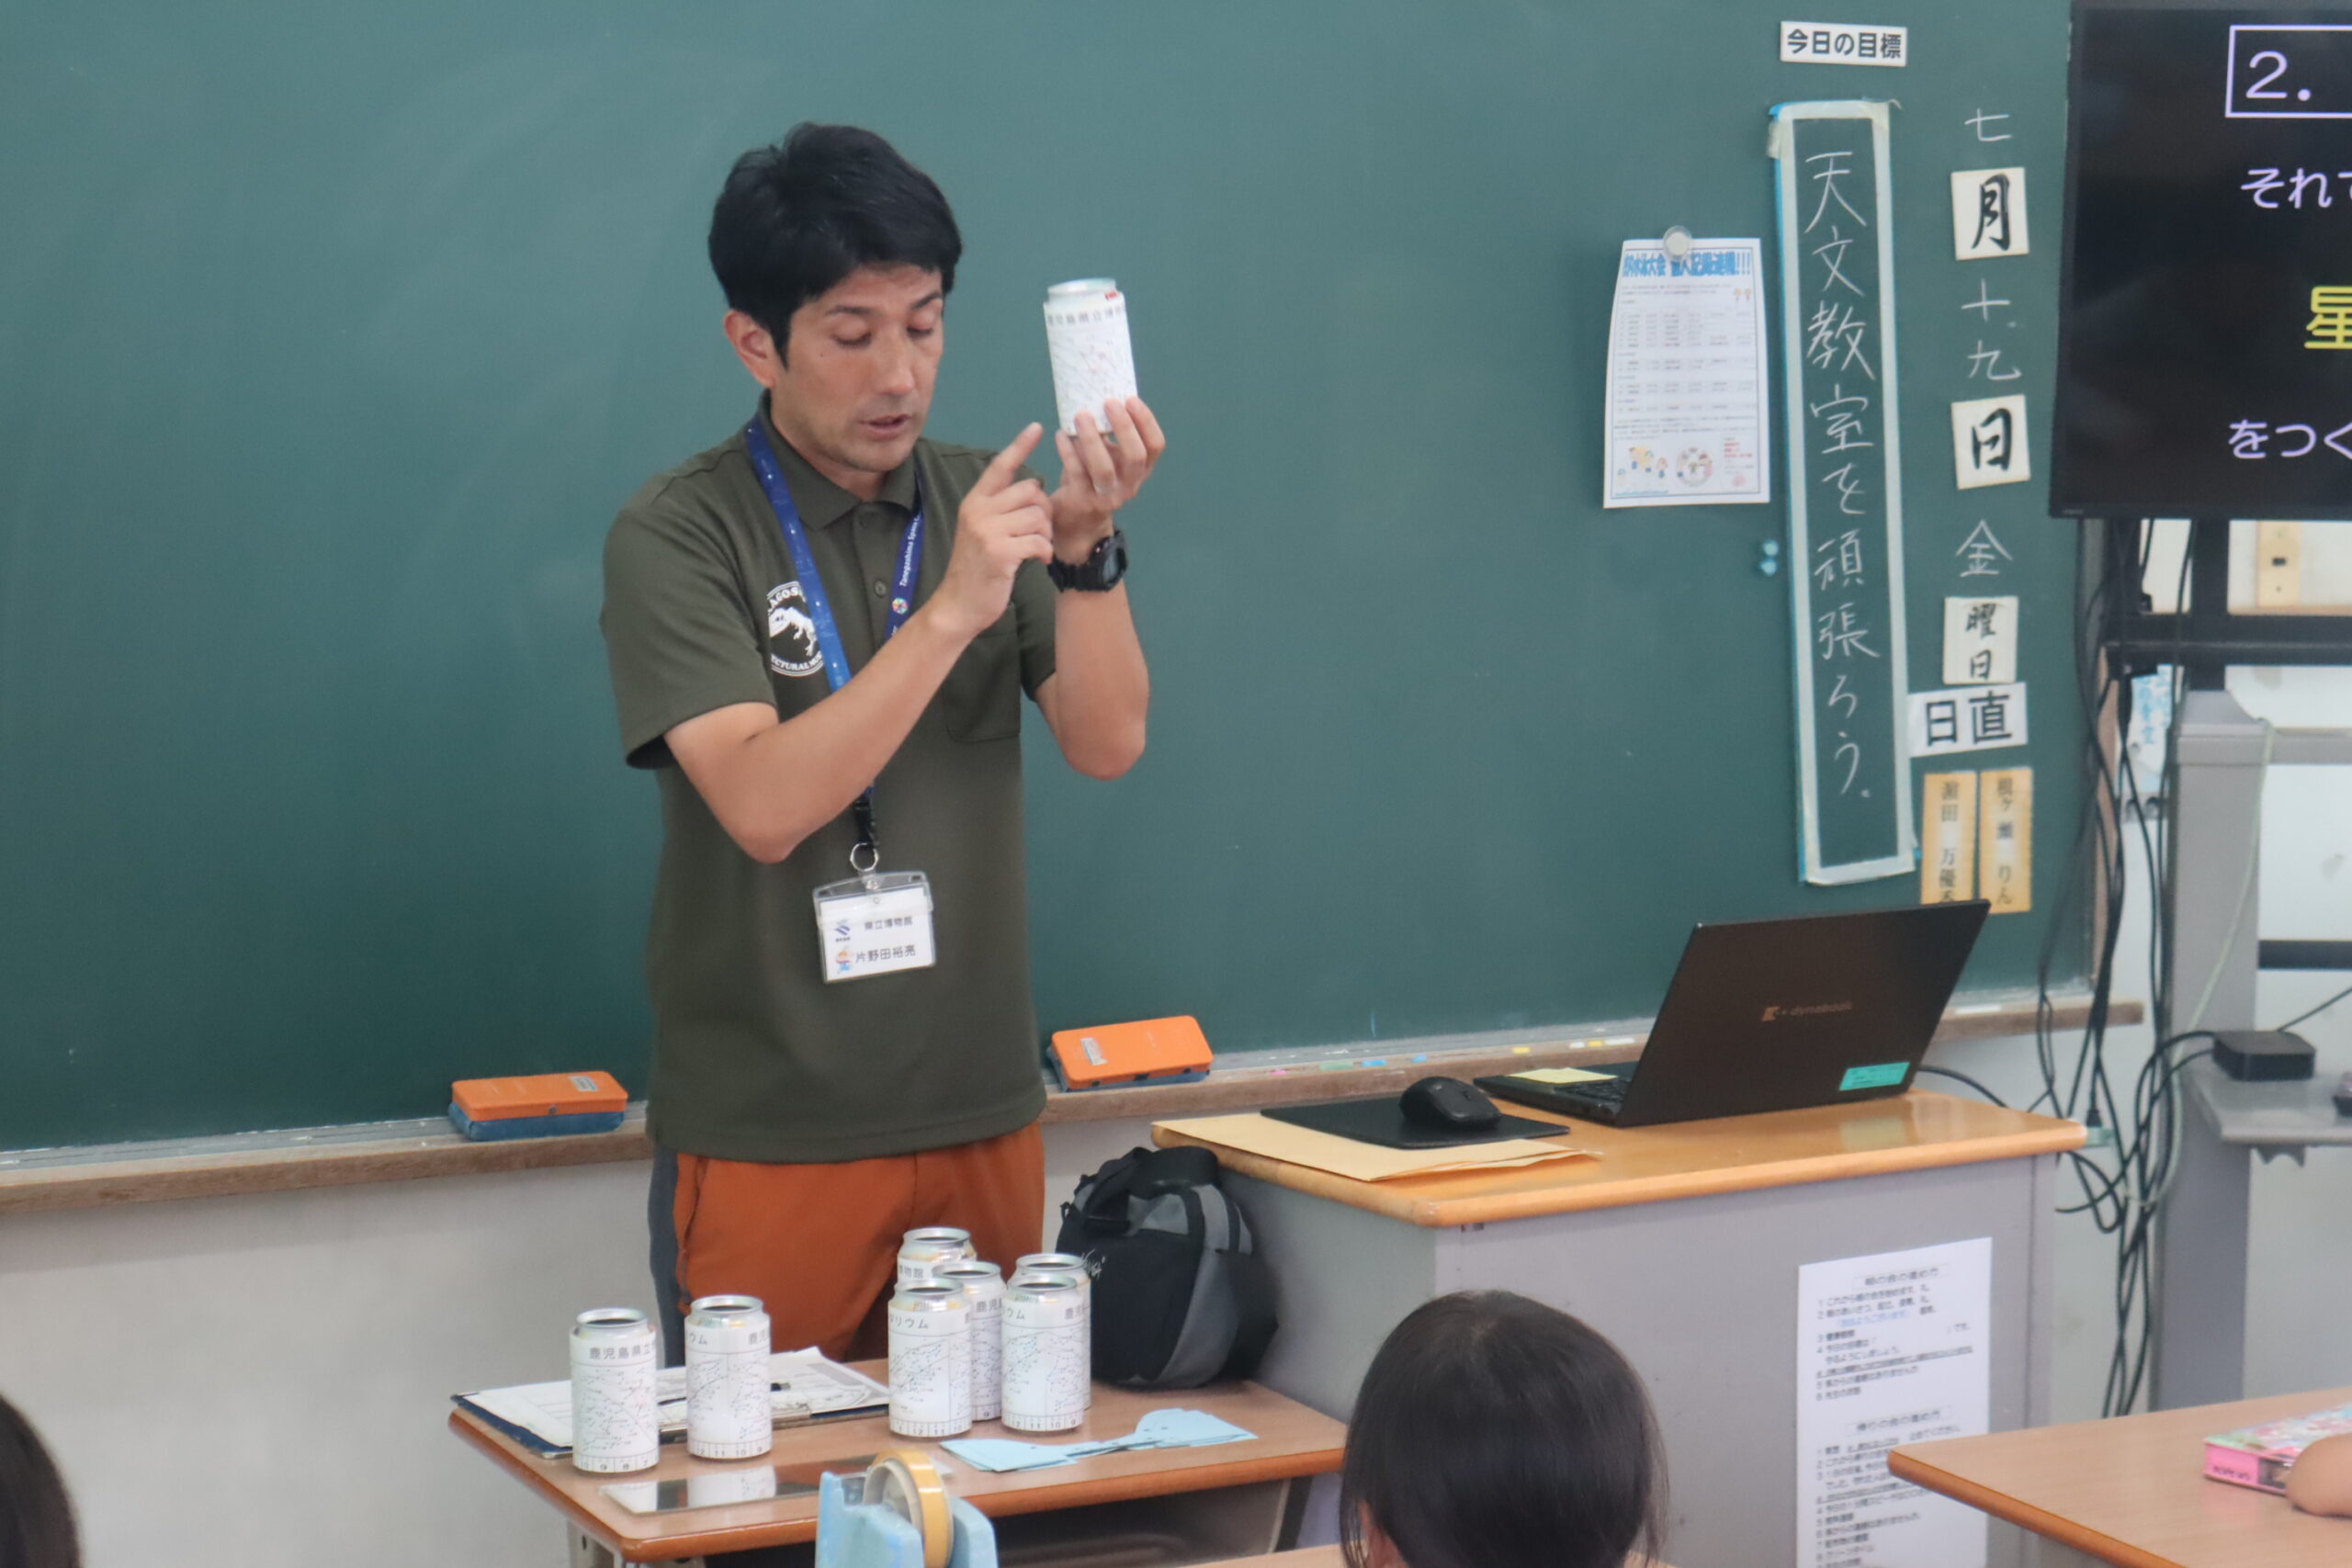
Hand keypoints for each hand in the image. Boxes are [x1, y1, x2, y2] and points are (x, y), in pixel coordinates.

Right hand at [932, 424, 1055, 640]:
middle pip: (1030, 490)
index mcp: (974, 501)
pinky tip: (1039, 560)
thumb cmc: (977, 568)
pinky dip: (1045, 551)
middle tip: (1040, 531)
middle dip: (1043, 510)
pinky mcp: (999, 551)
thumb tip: (1035, 489)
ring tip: (1037, 548)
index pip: (1000, 466)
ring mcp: (987, 530)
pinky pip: (1038, 540)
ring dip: (1046, 533)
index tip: (1037, 428)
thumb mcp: (982, 530)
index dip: (1020, 446)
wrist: (959, 604)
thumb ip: (1001, 508)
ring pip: (1038, 516)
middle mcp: (978, 510)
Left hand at [1049, 396, 1165, 559]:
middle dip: (1124, 427)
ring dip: (1092, 439)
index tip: (1131, 399)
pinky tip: (1060, 434)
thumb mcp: (1109, 458)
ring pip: (1104, 468)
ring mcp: (1106, 497)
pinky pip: (1075, 473)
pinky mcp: (1082, 502)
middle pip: (1135, 456)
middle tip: (1109, 402)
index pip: (1155, 446)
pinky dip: (1067, 450)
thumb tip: (1097, 394)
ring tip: (1081, 416)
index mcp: (1140, 471)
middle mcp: (1129, 485)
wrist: (1077, 523)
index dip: (1146, 422)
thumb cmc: (1092, 479)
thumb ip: (1109, 436)